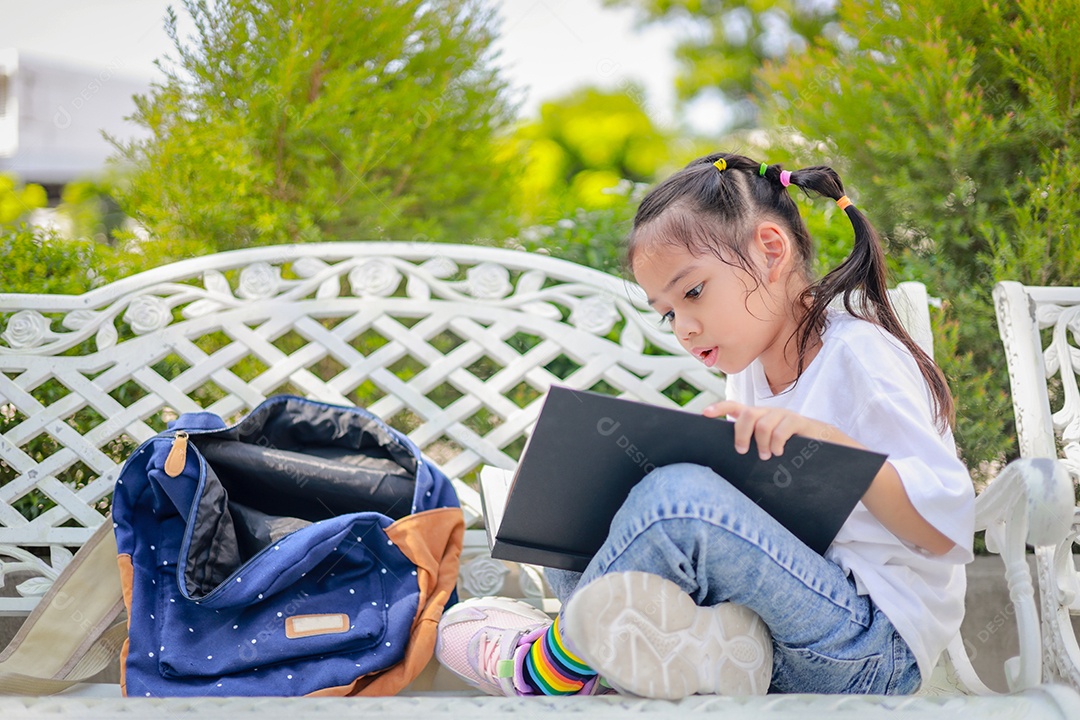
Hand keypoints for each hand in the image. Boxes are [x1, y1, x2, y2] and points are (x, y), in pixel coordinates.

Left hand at [703, 401, 835, 460]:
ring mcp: (782, 415)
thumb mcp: (767, 445)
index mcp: (757, 417)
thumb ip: (752, 445)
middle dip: (741, 434)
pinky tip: (779, 452)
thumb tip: (733, 455)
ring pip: (762, 424)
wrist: (821, 443)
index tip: (704, 413)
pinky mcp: (797, 421)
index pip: (734, 406)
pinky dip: (777, 443)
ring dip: (762, 444)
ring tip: (767, 456)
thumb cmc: (789, 447)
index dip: (719, 408)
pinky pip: (781, 430)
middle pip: (746, 415)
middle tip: (743, 451)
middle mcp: (767, 412)